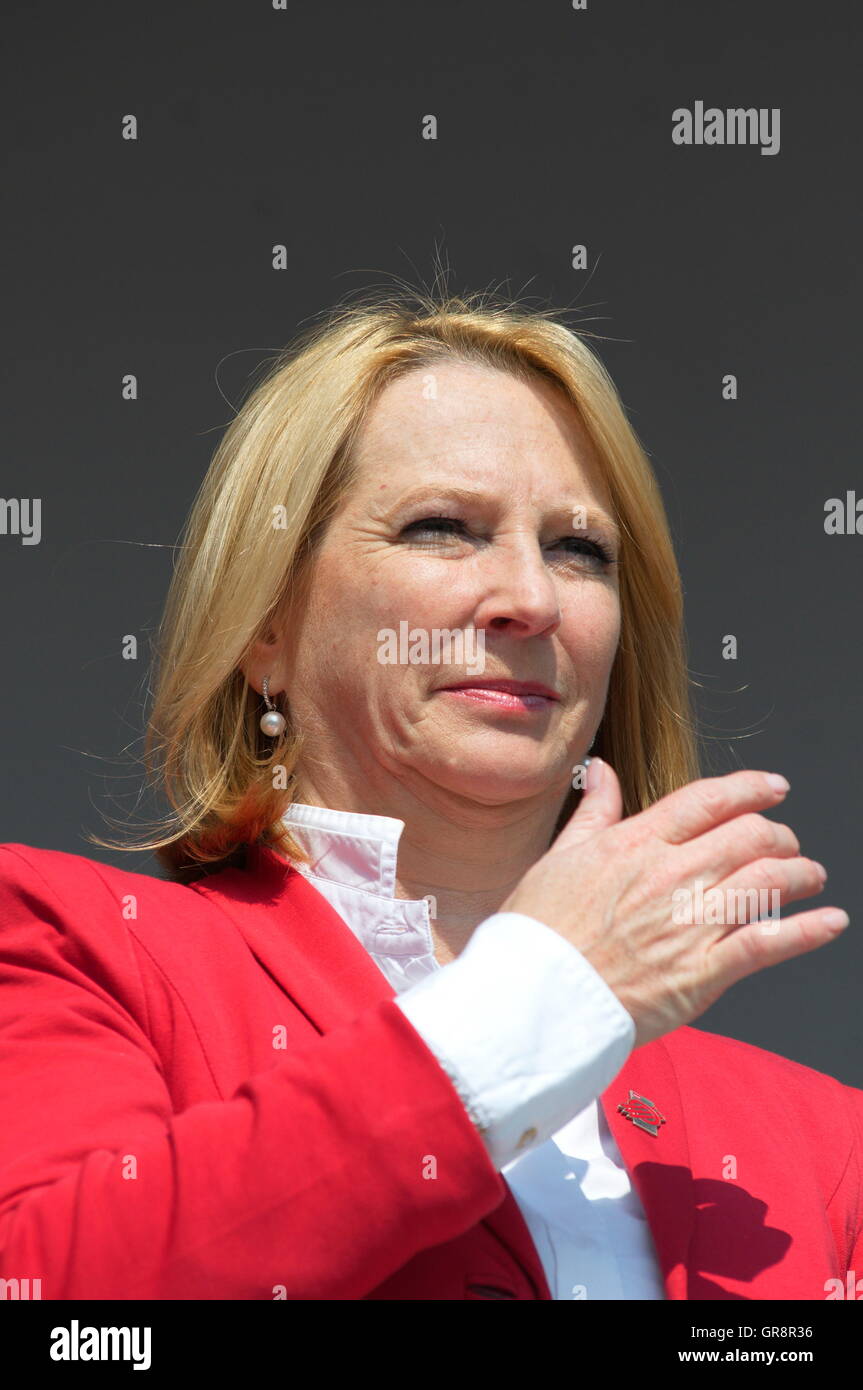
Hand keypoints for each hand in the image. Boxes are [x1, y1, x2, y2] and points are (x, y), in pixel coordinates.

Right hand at [500, 760, 848, 1048]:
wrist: (534, 998)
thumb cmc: (539, 932)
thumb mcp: (560, 856)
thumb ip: (594, 811)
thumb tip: (601, 769)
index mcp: (636, 843)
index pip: (709, 800)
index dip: (751, 788)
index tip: (774, 787)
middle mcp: (672, 875)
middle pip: (750, 836)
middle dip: (779, 836)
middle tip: (787, 844)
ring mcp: (691, 923)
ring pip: (769, 882)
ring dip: (802, 875)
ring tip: (812, 877)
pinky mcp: (705, 971)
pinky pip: (772, 942)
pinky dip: (810, 930)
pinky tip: (831, 921)